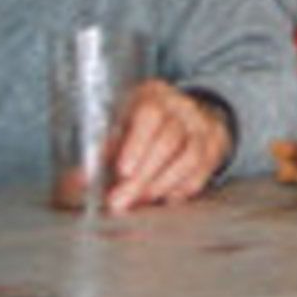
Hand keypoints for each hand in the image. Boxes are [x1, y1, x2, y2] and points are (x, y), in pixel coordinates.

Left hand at [106, 81, 233, 212]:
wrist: (184, 118)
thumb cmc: (141, 126)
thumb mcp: (118, 126)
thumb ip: (99, 151)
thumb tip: (81, 180)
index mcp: (151, 95)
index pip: (150, 114)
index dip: (137, 144)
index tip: (122, 171)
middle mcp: (181, 107)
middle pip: (169, 139)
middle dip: (143, 176)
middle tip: (119, 201)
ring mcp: (202, 126)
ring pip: (189, 157)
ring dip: (161, 184)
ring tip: (140, 200)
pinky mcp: (215, 147)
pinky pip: (201, 173)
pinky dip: (180, 189)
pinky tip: (162, 197)